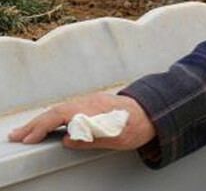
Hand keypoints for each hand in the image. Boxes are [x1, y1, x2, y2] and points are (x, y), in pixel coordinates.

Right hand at [8, 93, 155, 150]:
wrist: (154, 111)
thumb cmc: (137, 126)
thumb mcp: (115, 138)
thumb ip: (90, 138)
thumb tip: (68, 139)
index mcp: (92, 111)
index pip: (59, 117)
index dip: (41, 128)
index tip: (28, 139)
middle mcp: (89, 103)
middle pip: (55, 112)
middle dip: (34, 124)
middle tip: (16, 136)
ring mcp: (90, 101)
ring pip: (59, 110)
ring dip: (41, 120)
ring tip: (26, 132)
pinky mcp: (92, 103)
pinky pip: (67, 108)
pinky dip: (52, 117)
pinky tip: (46, 125)